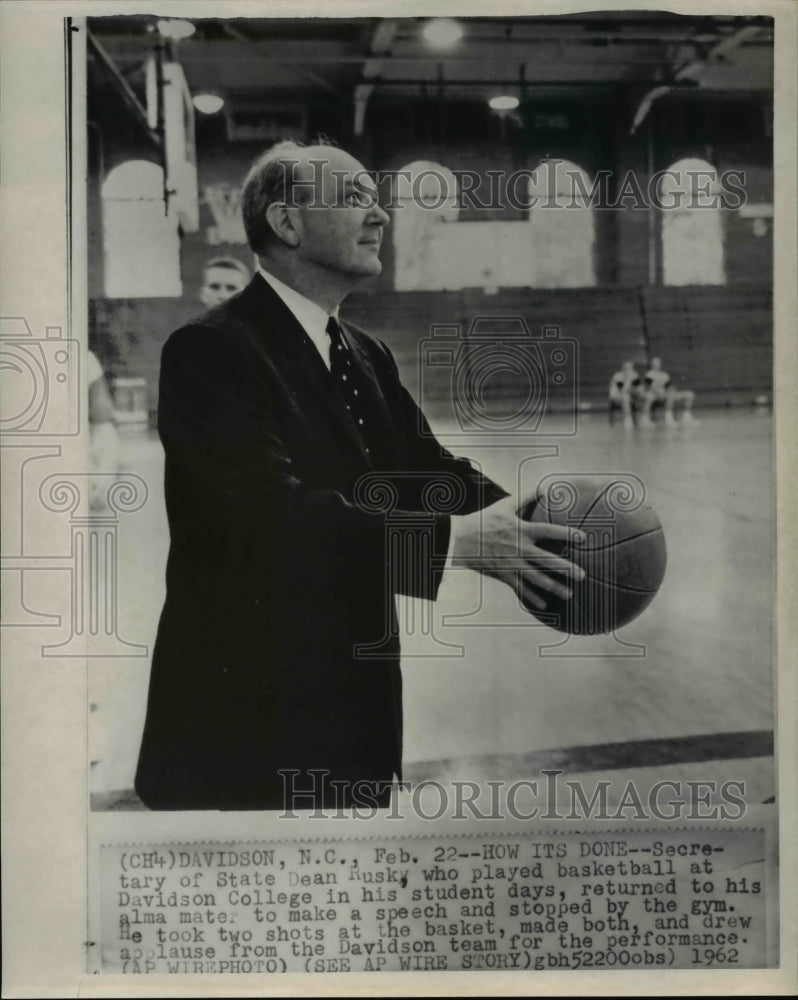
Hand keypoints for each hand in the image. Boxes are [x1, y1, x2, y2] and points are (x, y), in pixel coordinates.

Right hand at [451, 492, 585, 610]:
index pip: (550, 531)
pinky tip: (544, 605)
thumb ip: (525, 496)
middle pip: (548, 560)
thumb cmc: (483, 520)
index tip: (584, 538)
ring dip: (554, 588)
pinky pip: (520, 588)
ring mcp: (512, 564)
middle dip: (566, 568)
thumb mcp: (504, 505)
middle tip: (583, 575)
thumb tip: (543, 487)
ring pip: (537, 579)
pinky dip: (532, 598)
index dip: (568, 534)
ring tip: (570, 595)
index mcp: (522, 530)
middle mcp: (520, 548)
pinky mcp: (504, 574)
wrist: (460, 539)